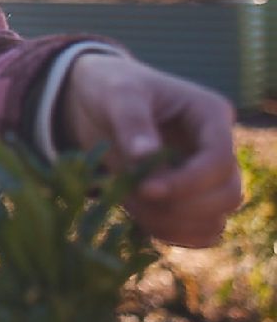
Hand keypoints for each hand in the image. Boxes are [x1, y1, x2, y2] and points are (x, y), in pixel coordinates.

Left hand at [60, 53, 241, 247]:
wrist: (94, 102)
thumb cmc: (110, 87)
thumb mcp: (118, 94)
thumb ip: (132, 122)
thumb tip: (144, 157)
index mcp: (210, 115)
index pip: (219, 160)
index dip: (189, 182)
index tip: (147, 188)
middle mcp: (215, 148)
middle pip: (227, 195)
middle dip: (182, 206)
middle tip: (134, 194)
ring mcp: (204, 177)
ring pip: (213, 220)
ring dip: (172, 223)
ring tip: (129, 201)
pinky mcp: (187, 199)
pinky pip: (195, 232)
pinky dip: (170, 233)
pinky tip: (137, 215)